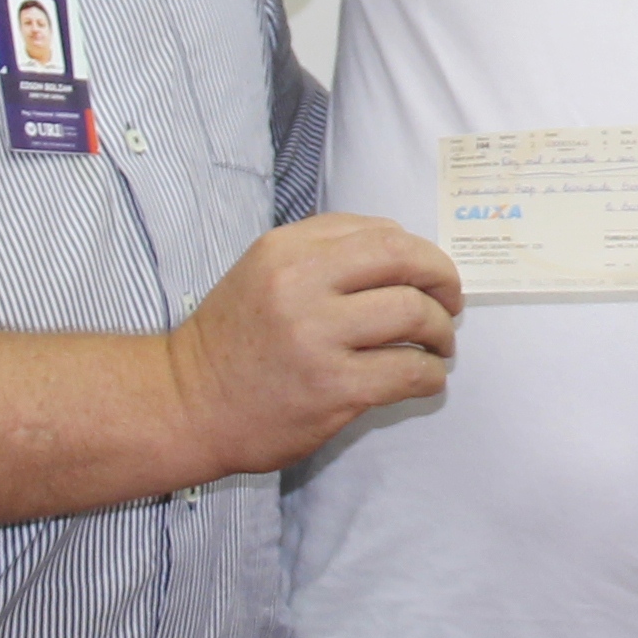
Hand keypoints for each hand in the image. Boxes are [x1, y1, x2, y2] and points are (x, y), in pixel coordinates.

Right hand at [170, 215, 461, 471]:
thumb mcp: (262, 273)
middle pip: (405, 261)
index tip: (429, 274)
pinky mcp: (334, 389)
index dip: (419, 252)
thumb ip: (322, 255)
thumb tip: (404, 255)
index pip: (378, 231)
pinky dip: (431, 374)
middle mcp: (300, 284)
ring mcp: (317, 337)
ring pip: (414, 314)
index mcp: (286, 250)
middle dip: (444, 279)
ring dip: (441, 331)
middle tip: (451, 302)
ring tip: (439, 346)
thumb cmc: (230, 342)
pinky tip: (425, 378)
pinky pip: (409, 371)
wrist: (186, 406)